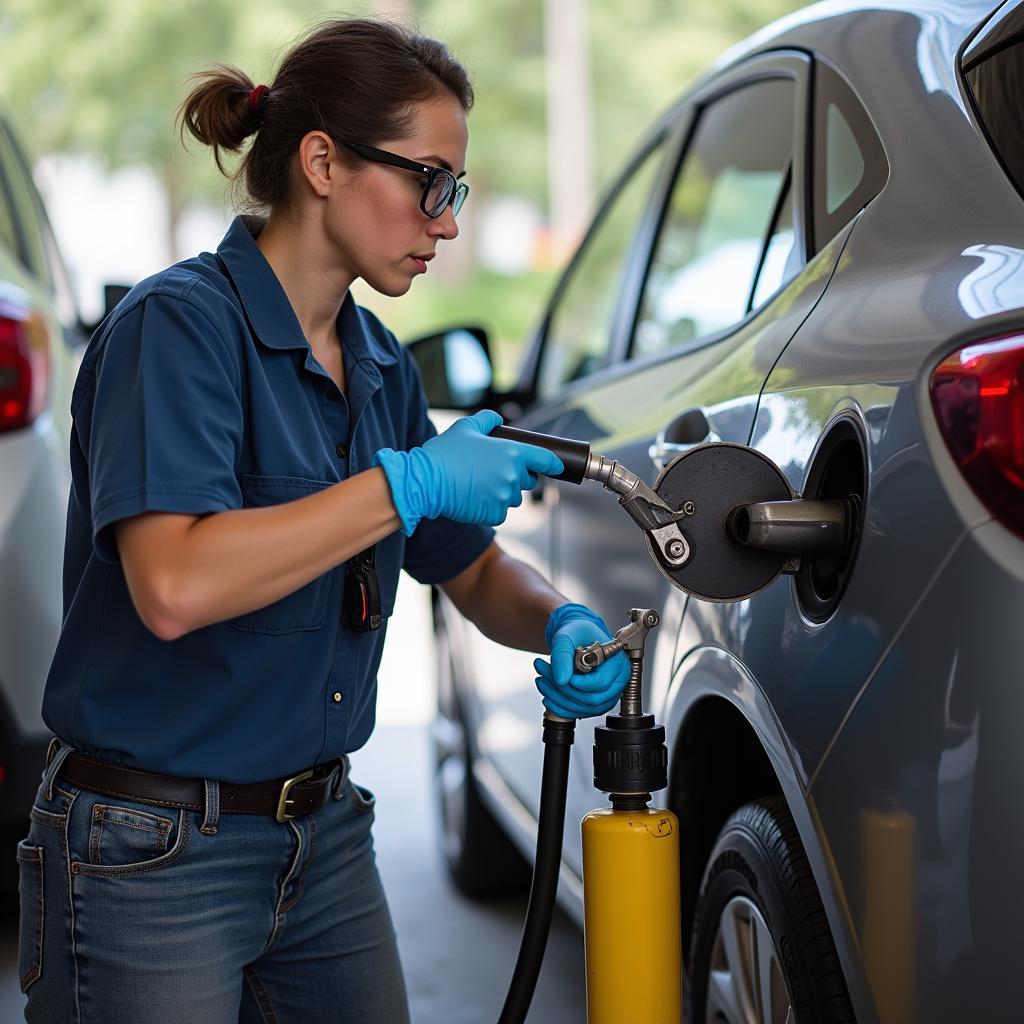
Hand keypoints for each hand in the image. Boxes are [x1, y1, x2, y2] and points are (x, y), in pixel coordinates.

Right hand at [374, 411, 563, 534]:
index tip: (556, 465)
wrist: (425, 482)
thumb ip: (487, 420)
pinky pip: (499, 513)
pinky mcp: (493, 515)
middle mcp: (513, 476)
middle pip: (528, 480)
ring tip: (478, 484)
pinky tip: (472, 497)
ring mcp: (504, 498)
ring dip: (502, 492)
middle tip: (494, 471)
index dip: (552, 463)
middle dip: (517, 476)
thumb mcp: (465, 427)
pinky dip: (489, 507)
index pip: (546, 459)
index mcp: (512, 453)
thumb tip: (498, 420)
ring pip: (512, 498)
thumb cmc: (445, 453)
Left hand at [533, 603, 629, 718]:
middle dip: (563, 689)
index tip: (562, 677)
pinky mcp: (596, 702)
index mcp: (617, 663)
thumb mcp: (566, 636)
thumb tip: (561, 678)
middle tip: (543, 673)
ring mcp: (608, 694)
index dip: (580, 684)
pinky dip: (560, 705)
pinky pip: (579, 712)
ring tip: (542, 679)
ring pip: (584, 708)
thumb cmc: (578, 632)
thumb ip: (562, 655)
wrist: (577, 635)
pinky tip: (548, 694)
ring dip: (558, 698)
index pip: (601, 683)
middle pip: (592, 699)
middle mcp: (617, 681)